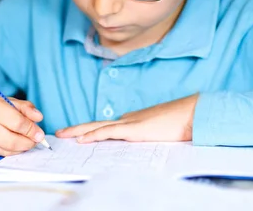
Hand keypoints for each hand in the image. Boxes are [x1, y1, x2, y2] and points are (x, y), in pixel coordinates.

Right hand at [0, 92, 44, 156]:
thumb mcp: (6, 100)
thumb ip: (24, 108)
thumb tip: (39, 118)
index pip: (16, 122)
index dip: (31, 130)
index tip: (39, 134)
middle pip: (10, 140)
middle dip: (27, 143)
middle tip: (34, 142)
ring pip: (3, 150)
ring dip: (18, 149)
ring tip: (24, 143)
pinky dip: (6, 151)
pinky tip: (10, 145)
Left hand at [56, 94, 198, 143]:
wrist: (191, 113)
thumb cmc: (180, 122)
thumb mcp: (160, 130)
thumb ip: (148, 133)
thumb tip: (141, 138)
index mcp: (134, 120)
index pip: (107, 126)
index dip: (91, 130)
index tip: (78, 134)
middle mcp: (128, 119)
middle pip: (97, 124)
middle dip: (78, 128)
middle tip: (61, 132)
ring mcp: (130, 123)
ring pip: (97, 127)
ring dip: (78, 131)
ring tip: (63, 135)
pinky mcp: (134, 129)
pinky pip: (109, 132)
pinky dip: (93, 135)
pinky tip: (81, 139)